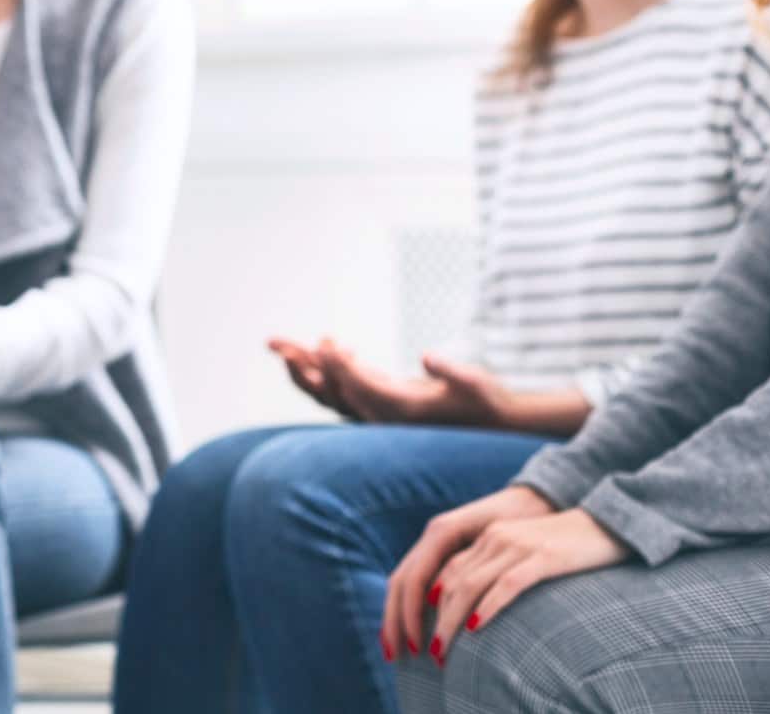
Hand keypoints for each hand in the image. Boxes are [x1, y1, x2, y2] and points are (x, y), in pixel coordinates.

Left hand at [270, 338, 518, 425]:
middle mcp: (384, 416)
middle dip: (301, 365)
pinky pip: (346, 392)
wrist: (497, 428)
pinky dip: (331, 371)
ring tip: (282, 344)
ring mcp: (381, 413)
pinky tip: (331, 348)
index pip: (358, 387)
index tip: (321, 342)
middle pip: (330, 392)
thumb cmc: (487, 402)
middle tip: (273, 341)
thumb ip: (451, 372)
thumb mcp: (474, 384)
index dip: (337, 366)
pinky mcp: (385, 407)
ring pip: (332, 393)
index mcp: (401, 410)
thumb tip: (427, 357)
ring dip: (306, 368)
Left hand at [383, 496, 627, 662]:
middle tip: (424, 653)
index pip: (447, 571)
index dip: (428, 605)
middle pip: (452, 581)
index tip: (418, 635)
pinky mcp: (542, 558)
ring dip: (452, 621)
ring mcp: (518, 546)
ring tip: (441, 651)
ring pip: (471, 585)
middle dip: (432, 619)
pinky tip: (477, 628)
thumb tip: (472, 609)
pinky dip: (488, 607)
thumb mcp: (523, 555)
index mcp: (490, 536)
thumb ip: (497, 571)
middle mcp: (497, 537)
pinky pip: (507, 585)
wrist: (605, 523)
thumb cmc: (564, 547)